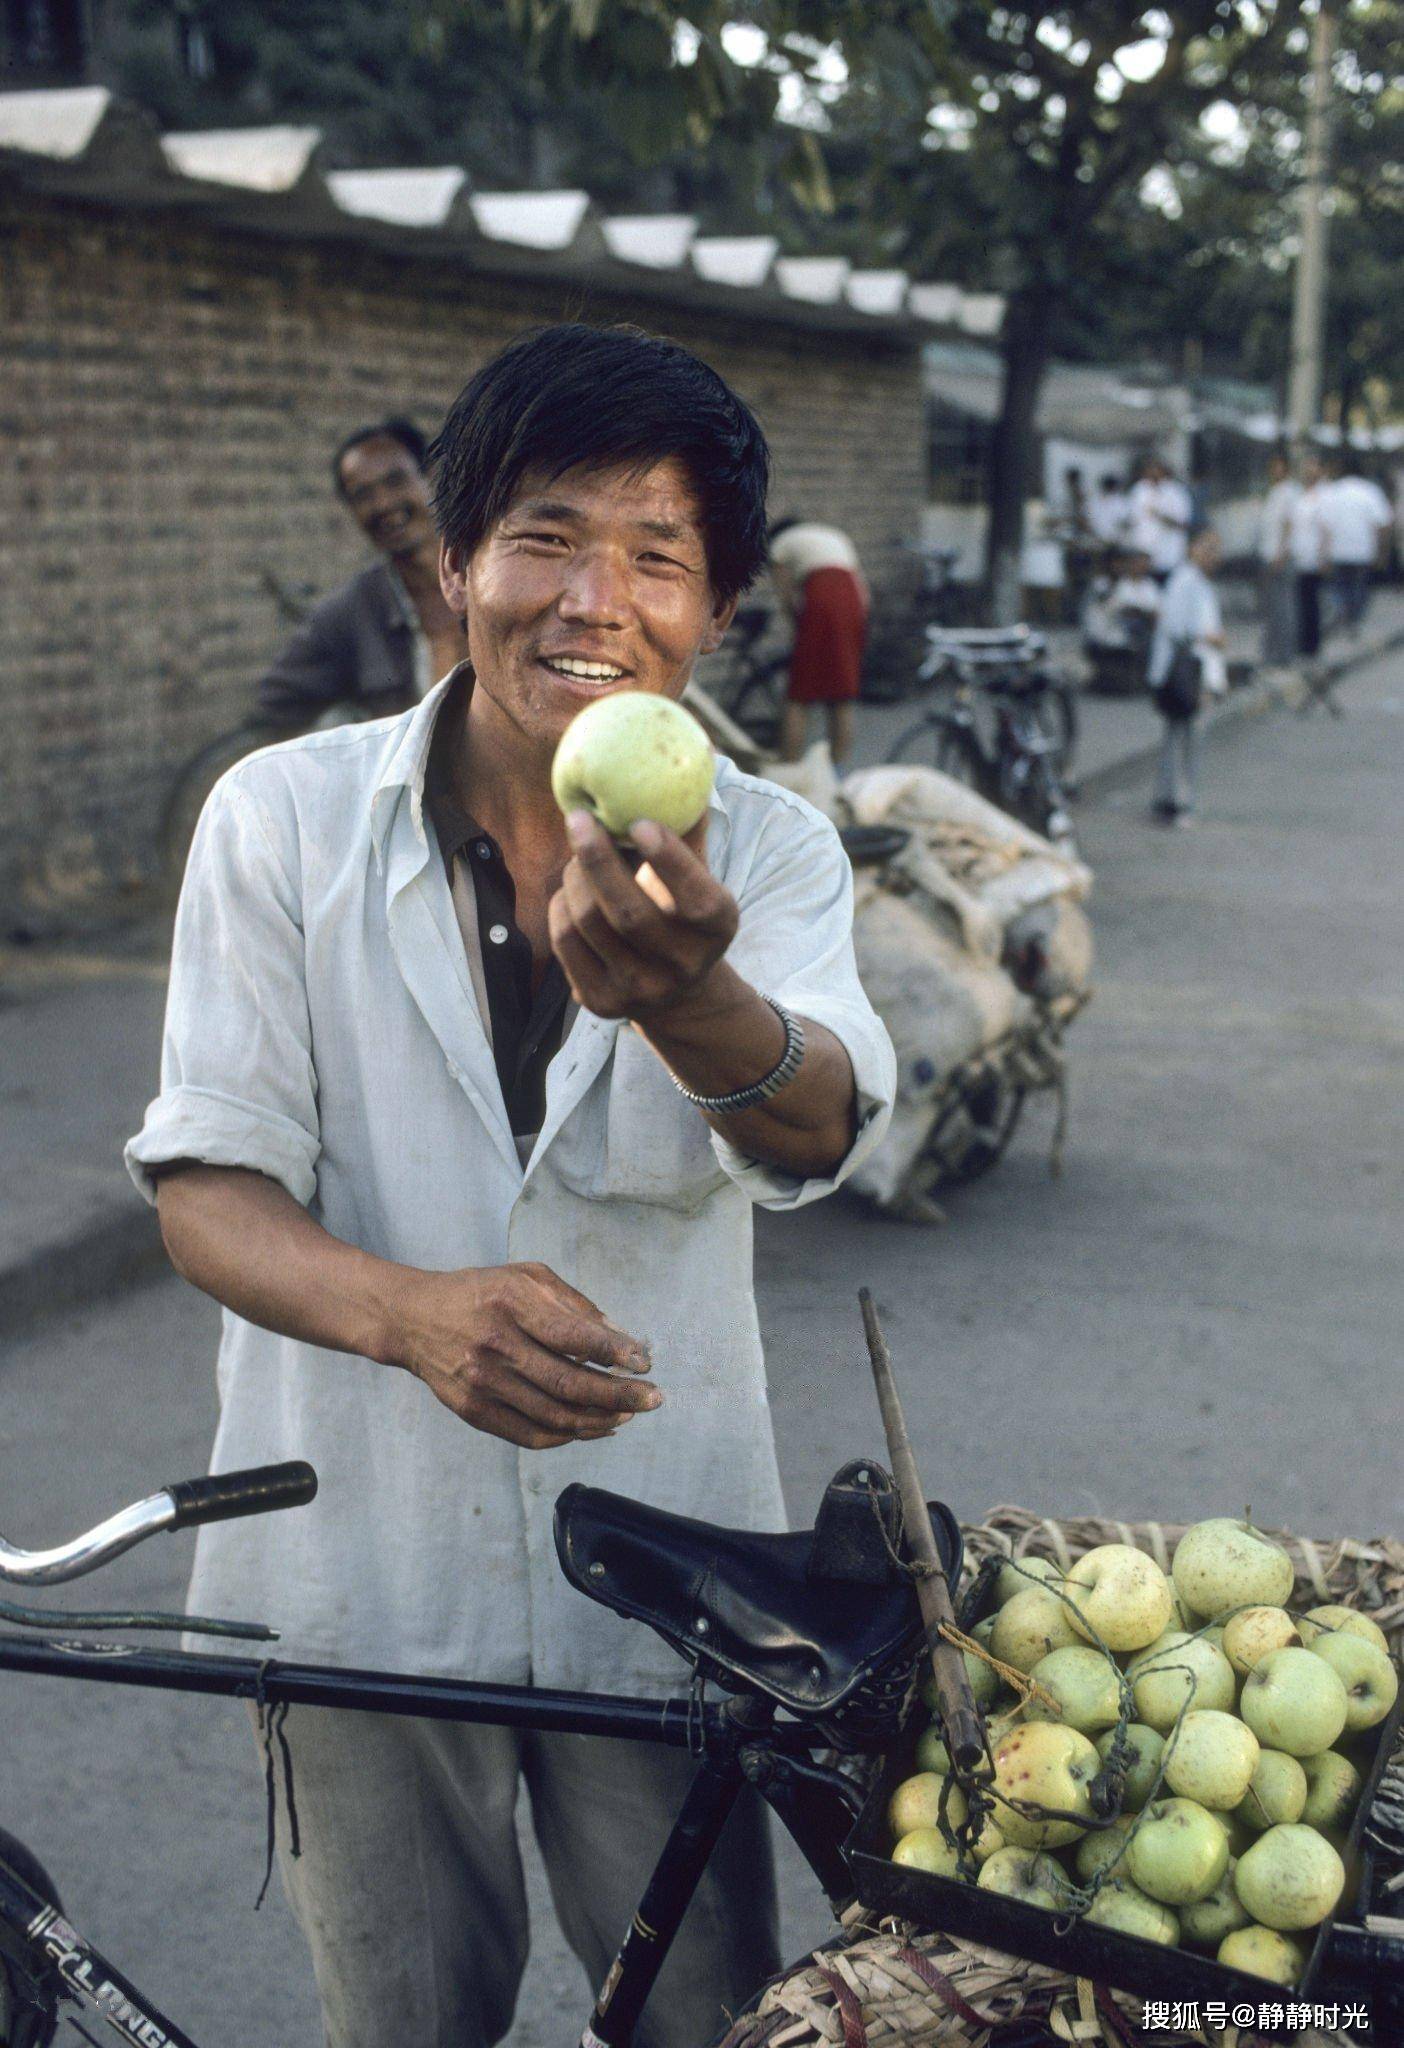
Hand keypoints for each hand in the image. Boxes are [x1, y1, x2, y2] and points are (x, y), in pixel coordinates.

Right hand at [389, 1260, 659, 1447]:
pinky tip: (593, 1427)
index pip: (573, 1335)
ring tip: (628, 1415)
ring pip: (553, 1415)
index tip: (645, 1362)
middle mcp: (495, 1344)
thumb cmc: (479, 1292)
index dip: (615, 1352)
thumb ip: (572, 1302)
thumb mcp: (524, 1276)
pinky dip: (567, 1435)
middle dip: (619, 1395)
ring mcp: (482, 1382)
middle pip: (569, 1383)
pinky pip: (529, 1434)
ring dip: (599, 1420)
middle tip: (653, 1399)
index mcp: (511, 1302)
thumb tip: (617, 1335)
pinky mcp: (473, 1410)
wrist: (413, 1319)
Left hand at [548, 811, 738, 1022]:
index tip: (641, 822)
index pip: (696, 897)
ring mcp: (640, 990)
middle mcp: (682, 966)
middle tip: (579, 818)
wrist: (676, 990)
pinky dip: (561, 905)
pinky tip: (571, 889)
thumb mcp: (699, 875)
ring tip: (578, 854)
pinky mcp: (601, 1002)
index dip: (669, 860)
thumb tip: (693, 754)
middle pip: (629, 913)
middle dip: (598, 860)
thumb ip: (689, 827)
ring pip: (588, 922)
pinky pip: (565, 941)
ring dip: (575, 877)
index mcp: (718, 928)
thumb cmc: (683, 910)